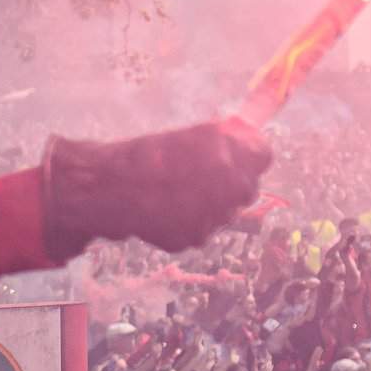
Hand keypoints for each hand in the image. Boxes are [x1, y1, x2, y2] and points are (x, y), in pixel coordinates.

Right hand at [43, 119, 273, 255]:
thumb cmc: (145, 156)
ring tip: (176, 191)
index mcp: (227, 153)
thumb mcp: (188, 136)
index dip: (250, 152)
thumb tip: (247, 132)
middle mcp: (227, 186)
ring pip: (224, 211)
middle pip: (247, 187)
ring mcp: (213, 217)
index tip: (240, 152)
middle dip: (232, 181)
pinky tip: (166, 209)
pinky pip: (201, 228)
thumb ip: (222, 138)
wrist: (108, 188)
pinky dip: (189, 220)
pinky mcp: (195, 238)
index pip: (263, 154)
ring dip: (210, 203)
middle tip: (206, 174)